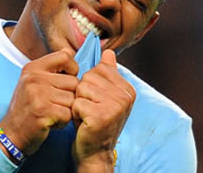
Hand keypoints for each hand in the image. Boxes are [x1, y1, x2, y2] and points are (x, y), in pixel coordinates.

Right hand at [0, 48, 78, 156]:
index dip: (72, 70)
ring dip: (66, 110)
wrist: (11, 133)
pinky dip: (63, 122)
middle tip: (55, 104)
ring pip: (72, 99)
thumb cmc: (27, 106)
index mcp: (33, 67)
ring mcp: (38, 95)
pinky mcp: (43, 112)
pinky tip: (51, 122)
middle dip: (70, 95)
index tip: (64, 82)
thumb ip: (51, 67)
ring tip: (52, 112)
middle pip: (73, 81)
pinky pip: (68, 114)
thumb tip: (70, 51)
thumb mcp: (33, 81)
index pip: (66, 57)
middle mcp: (34, 78)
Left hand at [72, 49, 135, 170]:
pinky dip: (75, 113)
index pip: (99, 69)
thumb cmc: (95, 120)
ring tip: (86, 115)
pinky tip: (83, 123)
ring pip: (81, 88)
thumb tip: (109, 52)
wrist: (95, 151)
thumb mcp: (104, 95)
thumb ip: (107, 73)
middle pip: (88, 77)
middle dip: (82, 93)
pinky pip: (77, 103)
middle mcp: (125, 96)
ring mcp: (115, 106)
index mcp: (127, 88)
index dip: (90, 83)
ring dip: (78, 102)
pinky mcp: (101, 117)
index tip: (96, 99)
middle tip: (90, 109)